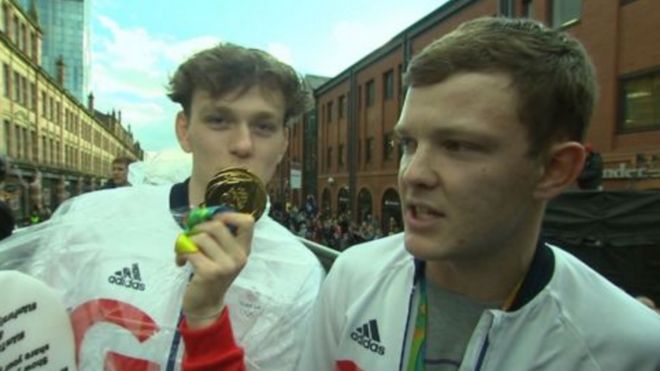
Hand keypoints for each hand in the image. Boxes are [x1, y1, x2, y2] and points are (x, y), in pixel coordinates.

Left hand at [175, 211, 254, 328]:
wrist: (206, 305)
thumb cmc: (212, 276)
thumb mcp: (222, 256)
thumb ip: (217, 236)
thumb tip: (196, 211)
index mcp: (244, 249)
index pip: (247, 221)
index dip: (228, 215)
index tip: (213, 220)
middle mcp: (239, 256)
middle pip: (217, 225)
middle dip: (197, 227)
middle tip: (190, 237)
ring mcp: (226, 265)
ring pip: (201, 237)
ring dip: (186, 241)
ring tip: (184, 251)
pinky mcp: (210, 272)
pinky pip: (190, 250)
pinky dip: (180, 253)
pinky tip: (181, 262)